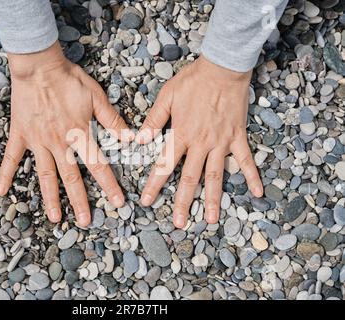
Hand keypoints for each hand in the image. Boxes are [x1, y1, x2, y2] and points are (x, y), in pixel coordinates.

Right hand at [0, 41, 133, 226]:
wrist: (38, 66)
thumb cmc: (68, 79)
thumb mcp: (96, 96)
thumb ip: (112, 120)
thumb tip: (131, 138)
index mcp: (79, 134)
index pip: (98, 165)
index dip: (109, 185)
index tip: (117, 203)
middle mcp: (58, 143)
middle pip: (71, 178)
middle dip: (80, 202)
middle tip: (86, 222)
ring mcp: (37, 141)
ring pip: (45, 175)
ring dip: (51, 198)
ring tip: (55, 218)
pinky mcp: (20, 135)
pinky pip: (11, 158)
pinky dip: (6, 175)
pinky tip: (2, 192)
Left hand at [136, 55, 262, 227]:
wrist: (223, 67)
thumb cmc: (193, 80)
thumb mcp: (166, 97)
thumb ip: (154, 120)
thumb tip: (139, 140)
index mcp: (181, 134)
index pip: (164, 165)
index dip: (154, 184)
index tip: (147, 202)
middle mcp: (200, 143)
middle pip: (190, 178)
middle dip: (183, 203)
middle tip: (179, 224)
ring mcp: (221, 142)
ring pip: (216, 175)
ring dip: (214, 199)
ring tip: (212, 221)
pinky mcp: (237, 137)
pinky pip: (246, 160)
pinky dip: (252, 175)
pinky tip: (258, 192)